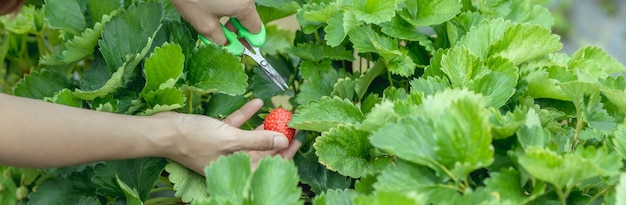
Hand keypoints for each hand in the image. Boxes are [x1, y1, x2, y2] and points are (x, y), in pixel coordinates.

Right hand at [154, 99, 299, 173]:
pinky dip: (247, 115)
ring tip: (279, 113)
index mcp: (238, 167)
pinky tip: (257, 103)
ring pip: (251, 137)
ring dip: (265, 125)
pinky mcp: (216, 134)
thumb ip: (258, 141)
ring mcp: (225, 146)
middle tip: (293, 124)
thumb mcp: (231, 139)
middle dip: (278, 137)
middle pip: (263, 150)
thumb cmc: (195, 140)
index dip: (285, 154)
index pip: (269, 164)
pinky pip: (236, 125)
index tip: (298, 140)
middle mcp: (233, 158)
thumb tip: (283, 142)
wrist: (165, 132)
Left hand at [170, 0, 261, 44]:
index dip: (249, 42)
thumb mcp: (204, 25)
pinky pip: (233, 1)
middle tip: (225, 41)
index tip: (242, 49)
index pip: (256, 29)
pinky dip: (226, 8)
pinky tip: (212, 12)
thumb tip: (232, 50)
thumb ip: (221, 41)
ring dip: (231, 20)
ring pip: (239, 9)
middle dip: (238, 31)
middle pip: (248, 18)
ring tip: (215, 26)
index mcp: (243, 7)